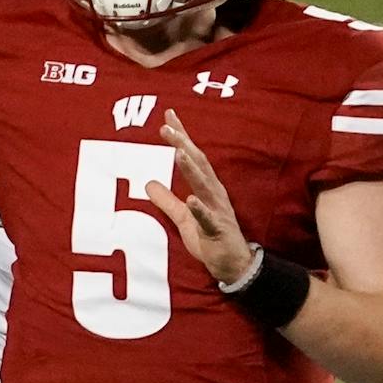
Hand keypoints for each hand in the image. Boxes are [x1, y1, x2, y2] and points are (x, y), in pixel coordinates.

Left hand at [145, 109, 256, 284]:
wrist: (233, 266)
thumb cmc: (211, 240)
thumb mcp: (183, 218)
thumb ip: (167, 201)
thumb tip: (148, 183)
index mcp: (207, 188)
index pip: (193, 157)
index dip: (181, 137)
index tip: (169, 117)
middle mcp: (214, 194)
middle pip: (198, 164)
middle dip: (183, 144)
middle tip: (166, 127)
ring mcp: (217, 211)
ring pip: (204, 185)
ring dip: (191, 168)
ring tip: (179, 151)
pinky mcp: (217, 230)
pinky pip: (208, 219)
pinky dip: (200, 208)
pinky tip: (192, 199)